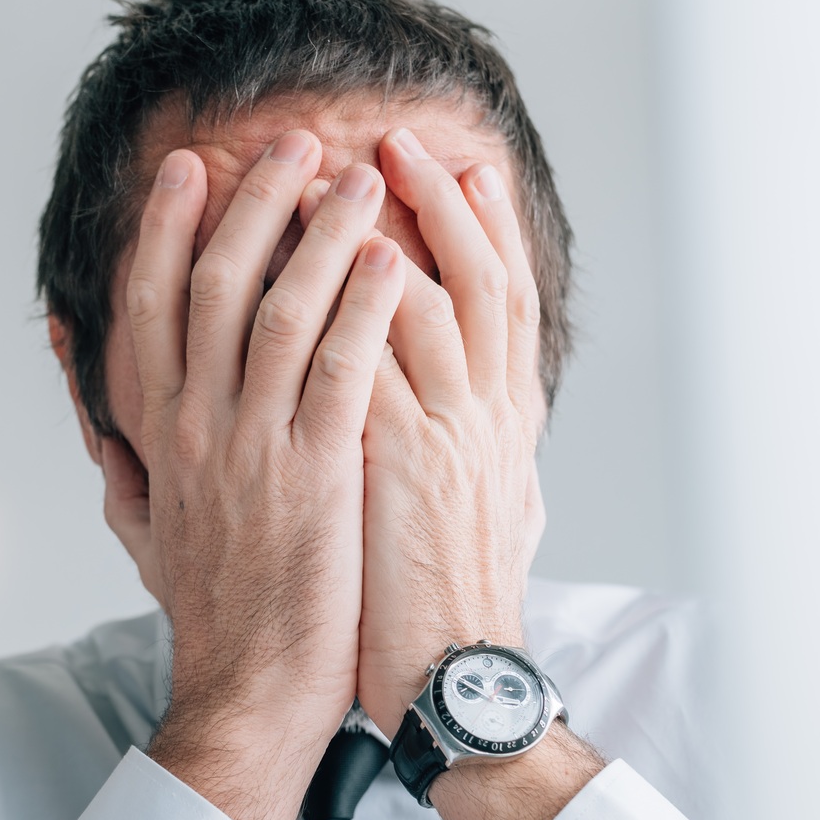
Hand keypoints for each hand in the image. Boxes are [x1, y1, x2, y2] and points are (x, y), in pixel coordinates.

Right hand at [124, 131, 405, 819]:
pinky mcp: (318, 476)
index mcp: (158, 431)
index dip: (166, 226)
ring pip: (281, 312)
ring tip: (360, 178)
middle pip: (215, 284)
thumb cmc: (207, 608)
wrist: (249, 690)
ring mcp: (256, 449)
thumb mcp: (138, 522)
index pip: (150, 303)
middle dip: (254, 202)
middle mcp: (198, 427)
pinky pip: (342, 370)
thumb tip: (82, 385)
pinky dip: (367, 308)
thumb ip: (116, 448)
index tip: (190, 167)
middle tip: (294, 141)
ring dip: (321, 233)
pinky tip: (394, 260)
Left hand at [351, 127, 547, 735]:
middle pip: (478, 282)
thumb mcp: (489, 513)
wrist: (457, 678)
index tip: (465, 168)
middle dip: (440, 206)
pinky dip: (346, 311)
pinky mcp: (402, 469)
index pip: (507, 303)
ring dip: (380, 238)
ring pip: (427, 308)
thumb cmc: (455, 602)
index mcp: (504, 424)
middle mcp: (489, 419)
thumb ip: (474, 449)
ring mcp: (451, 440)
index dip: (488, 231)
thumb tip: (470, 413)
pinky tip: (313, 266)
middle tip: (399, 141)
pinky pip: (372, 368)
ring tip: (340, 177)